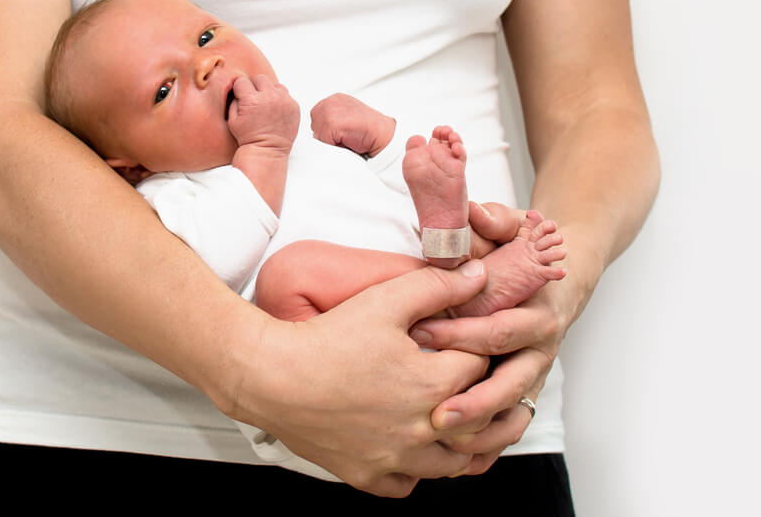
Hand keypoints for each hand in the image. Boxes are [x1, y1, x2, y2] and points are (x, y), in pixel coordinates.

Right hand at [228, 75, 299, 153]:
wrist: (267, 151)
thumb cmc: (248, 137)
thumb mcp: (232, 119)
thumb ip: (233, 100)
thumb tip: (236, 87)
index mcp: (251, 100)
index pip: (242, 81)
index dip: (240, 89)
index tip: (242, 97)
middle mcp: (269, 97)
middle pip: (260, 79)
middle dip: (255, 87)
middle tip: (255, 101)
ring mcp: (284, 101)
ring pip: (275, 85)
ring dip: (269, 92)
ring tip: (266, 105)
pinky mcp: (294, 106)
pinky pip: (286, 95)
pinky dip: (280, 100)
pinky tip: (276, 112)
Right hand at [231, 260, 500, 496]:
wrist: (270, 377)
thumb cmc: (325, 339)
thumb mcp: (385, 300)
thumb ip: (436, 286)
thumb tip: (477, 276)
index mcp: (431, 384)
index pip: (481, 368)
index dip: (480, 350)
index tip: (474, 343)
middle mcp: (419, 430)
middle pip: (480, 422)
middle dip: (490, 399)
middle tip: (490, 385)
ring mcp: (393, 458)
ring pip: (452, 464)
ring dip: (463, 443)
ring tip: (464, 422)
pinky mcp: (366, 475)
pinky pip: (406, 485)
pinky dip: (416, 470)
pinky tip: (412, 449)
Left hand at [310, 93, 395, 157]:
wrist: (384, 135)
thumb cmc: (369, 131)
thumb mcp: (348, 119)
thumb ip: (332, 120)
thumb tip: (319, 132)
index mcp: (335, 99)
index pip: (316, 117)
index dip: (326, 130)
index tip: (342, 133)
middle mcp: (332, 101)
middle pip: (314, 125)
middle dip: (326, 135)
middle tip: (345, 136)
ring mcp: (331, 110)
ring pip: (317, 133)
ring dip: (330, 140)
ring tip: (347, 138)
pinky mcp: (332, 122)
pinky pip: (323, 140)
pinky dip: (335, 145)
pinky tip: (348, 141)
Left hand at [410, 203, 584, 470]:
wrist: (565, 267)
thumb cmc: (527, 246)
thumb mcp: (515, 224)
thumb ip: (495, 219)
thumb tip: (473, 212)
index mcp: (536, 308)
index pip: (498, 328)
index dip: (462, 334)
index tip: (423, 336)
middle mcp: (539, 345)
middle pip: (510, 380)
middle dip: (474, 400)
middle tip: (437, 416)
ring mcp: (534, 370)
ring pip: (514, 410)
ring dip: (483, 430)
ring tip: (447, 446)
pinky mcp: (526, 387)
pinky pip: (513, 421)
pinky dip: (491, 441)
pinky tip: (459, 457)